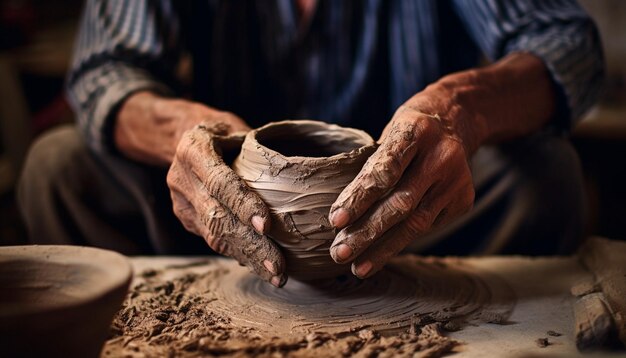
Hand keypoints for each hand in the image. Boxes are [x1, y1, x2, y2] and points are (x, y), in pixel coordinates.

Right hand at [166, 124, 286, 286]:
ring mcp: (181, 202)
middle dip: (250, 244)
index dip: (243, 205)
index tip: (268, 225)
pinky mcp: (187, 219)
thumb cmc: (224, 130)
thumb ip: (259, 151)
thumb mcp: (238, 128)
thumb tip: (299, 179)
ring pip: (214, 235)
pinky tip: (262, 266)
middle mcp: (181, 179)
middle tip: (278, 265)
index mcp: (193, 150)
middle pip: (216, 217)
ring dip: (247, 257)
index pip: (220, 182)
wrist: (181, 134)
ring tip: (276, 274)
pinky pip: (214, 240)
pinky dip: (240, 254)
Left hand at [328, 83, 477, 278]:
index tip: (335, 220)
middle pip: (400, 202)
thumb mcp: (388, 134)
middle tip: (339, 253)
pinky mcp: (464, 200)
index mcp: (415, 130)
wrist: (454, 123)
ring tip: (357, 266)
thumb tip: (339, 214)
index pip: (384, 169)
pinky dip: (400, 242)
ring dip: (382, 249)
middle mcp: (441, 155)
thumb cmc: (406, 133)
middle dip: (366, 232)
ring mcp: (456, 180)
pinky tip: (379, 255)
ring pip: (415, 223)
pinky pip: (426, 227)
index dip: (359, 196)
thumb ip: (371, 166)